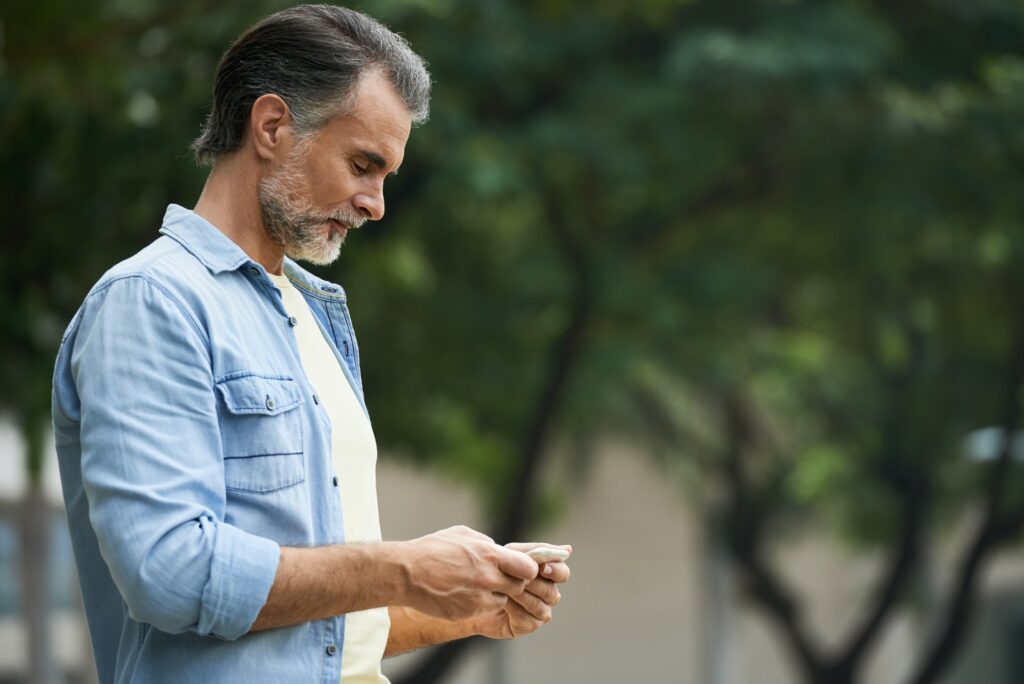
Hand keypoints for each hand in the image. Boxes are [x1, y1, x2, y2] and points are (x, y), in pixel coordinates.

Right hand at [400, 526, 538, 620]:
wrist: (406, 573)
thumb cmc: (432, 549)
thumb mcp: (462, 535)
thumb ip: (486, 543)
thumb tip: (498, 549)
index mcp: (490, 555)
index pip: (528, 568)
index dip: (526, 569)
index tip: (519, 568)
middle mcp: (488, 578)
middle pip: (518, 587)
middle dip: (512, 583)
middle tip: (498, 578)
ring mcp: (478, 598)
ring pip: (501, 601)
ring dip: (494, 595)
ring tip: (474, 584)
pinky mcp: (466, 613)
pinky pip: (481, 609)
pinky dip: (476, 603)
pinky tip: (460, 593)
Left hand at [472, 543, 571, 639]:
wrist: (474, 592)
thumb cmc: (497, 570)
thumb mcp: (514, 554)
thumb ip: (539, 551)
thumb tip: (569, 549)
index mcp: (549, 576)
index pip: (563, 573)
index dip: (556, 571)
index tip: (542, 568)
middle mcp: (549, 595)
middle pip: (551, 591)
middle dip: (533, 584)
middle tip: (518, 578)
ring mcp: (540, 612)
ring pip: (539, 605)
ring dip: (522, 594)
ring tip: (506, 587)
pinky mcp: (528, 625)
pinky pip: (527, 617)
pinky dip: (514, 607)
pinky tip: (503, 600)